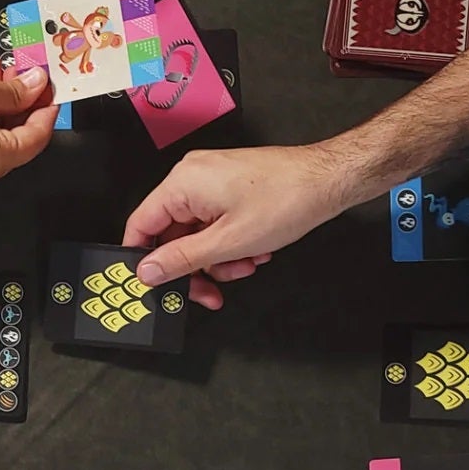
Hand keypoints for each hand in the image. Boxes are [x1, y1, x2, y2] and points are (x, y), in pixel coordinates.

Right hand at [122, 142, 353, 308]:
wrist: (328, 180)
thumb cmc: (286, 199)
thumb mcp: (227, 243)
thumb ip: (181, 260)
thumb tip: (148, 271)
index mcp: (182, 184)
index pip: (140, 225)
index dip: (143, 259)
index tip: (152, 284)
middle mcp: (192, 177)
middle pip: (172, 235)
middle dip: (195, 266)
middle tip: (209, 292)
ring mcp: (211, 181)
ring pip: (196, 234)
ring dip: (218, 259)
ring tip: (245, 264)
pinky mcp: (229, 187)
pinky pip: (214, 223)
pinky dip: (231, 243)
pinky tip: (253, 251)